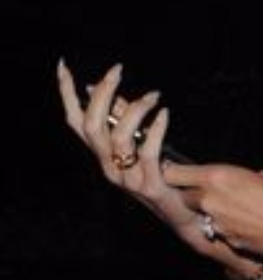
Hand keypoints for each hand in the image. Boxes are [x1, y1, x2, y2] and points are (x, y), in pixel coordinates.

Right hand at [55, 60, 192, 227]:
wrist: (182, 213)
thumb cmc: (162, 175)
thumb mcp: (139, 146)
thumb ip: (124, 121)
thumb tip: (109, 93)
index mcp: (102, 154)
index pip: (76, 121)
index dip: (67, 95)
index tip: (65, 66)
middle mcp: (107, 166)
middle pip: (91, 126)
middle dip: (100, 94)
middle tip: (117, 70)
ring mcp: (127, 178)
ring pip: (118, 139)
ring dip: (134, 111)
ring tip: (154, 95)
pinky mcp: (150, 186)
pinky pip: (148, 154)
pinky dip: (155, 130)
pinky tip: (165, 113)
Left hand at [161, 161, 262, 276]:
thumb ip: (248, 178)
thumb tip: (246, 180)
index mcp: (220, 177)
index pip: (175, 173)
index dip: (176, 171)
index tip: (182, 170)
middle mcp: (212, 201)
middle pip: (185, 195)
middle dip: (195, 192)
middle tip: (216, 189)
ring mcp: (218, 224)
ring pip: (202, 214)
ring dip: (212, 210)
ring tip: (238, 206)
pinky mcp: (227, 240)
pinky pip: (218, 229)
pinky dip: (228, 225)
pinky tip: (249, 222)